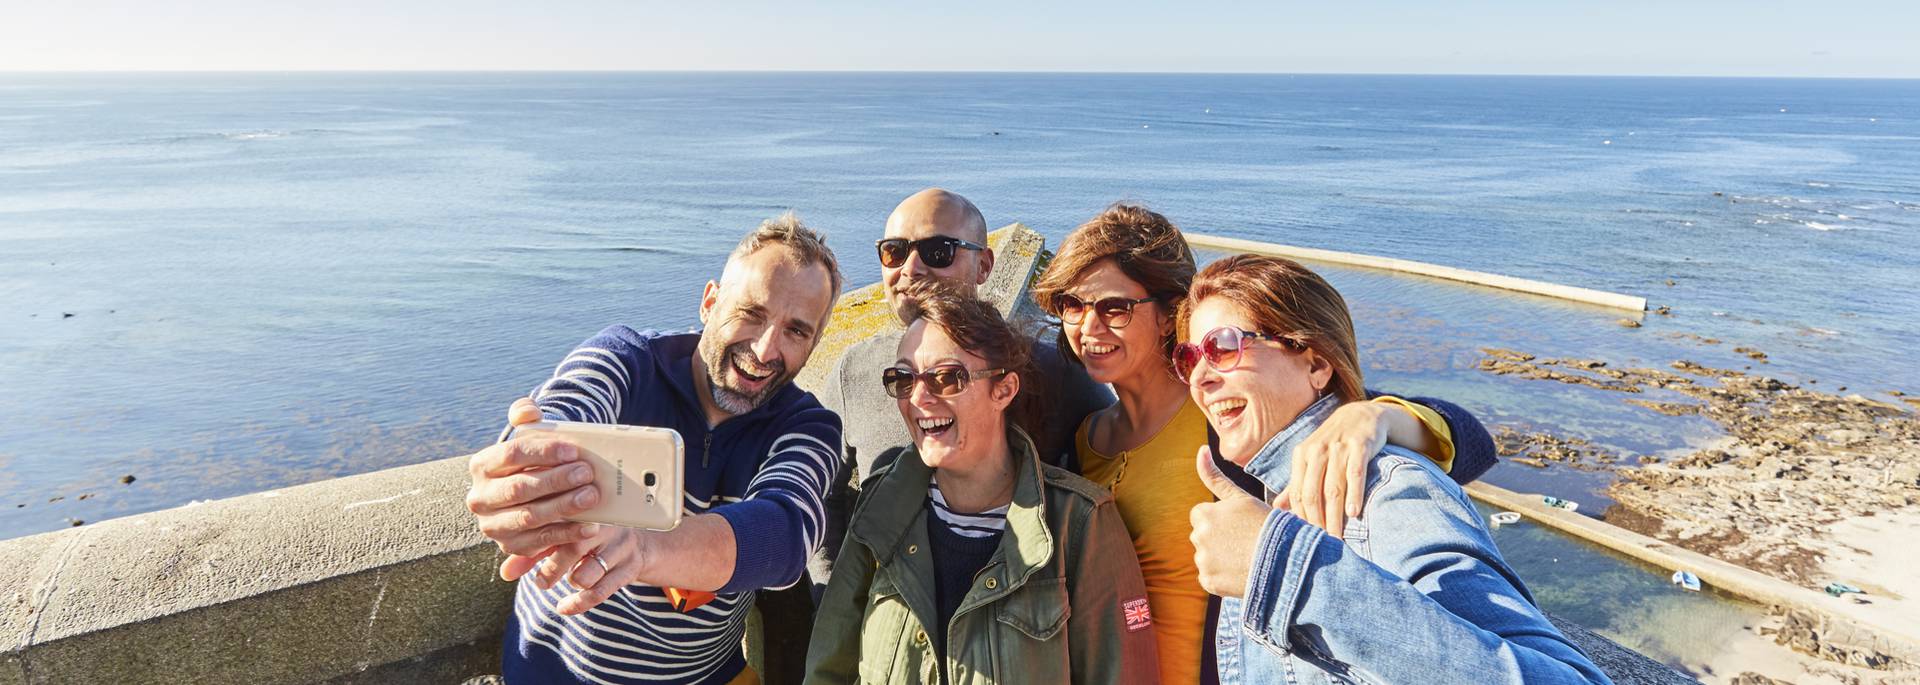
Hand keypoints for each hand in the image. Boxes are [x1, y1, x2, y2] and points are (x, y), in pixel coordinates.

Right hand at [467, 398, 603, 564]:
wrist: (532, 492)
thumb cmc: (533, 461)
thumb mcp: (527, 436)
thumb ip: (525, 415)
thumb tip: (527, 411)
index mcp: (481, 465)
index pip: (511, 455)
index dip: (542, 453)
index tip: (572, 451)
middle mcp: (481, 498)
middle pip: (520, 488)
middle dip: (556, 481)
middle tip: (587, 472)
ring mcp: (494, 525)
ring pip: (530, 516)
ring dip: (563, 507)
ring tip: (591, 496)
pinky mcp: (511, 545)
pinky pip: (541, 541)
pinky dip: (567, 534)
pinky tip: (590, 525)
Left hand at [518, 525, 657, 614]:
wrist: (638, 542)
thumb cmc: (589, 538)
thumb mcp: (563, 537)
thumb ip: (534, 552)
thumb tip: (505, 574)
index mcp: (584, 509)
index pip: (558, 523)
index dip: (539, 545)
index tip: (530, 566)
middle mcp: (605, 525)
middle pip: (574, 546)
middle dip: (553, 569)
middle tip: (541, 582)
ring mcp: (620, 546)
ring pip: (589, 572)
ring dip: (571, 581)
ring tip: (567, 581)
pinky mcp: (631, 567)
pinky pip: (602, 591)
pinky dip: (579, 604)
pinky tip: (564, 606)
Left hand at [1190, 445, 1274, 598]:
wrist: (1286, 560)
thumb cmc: (1267, 525)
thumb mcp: (1241, 498)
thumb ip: (1215, 476)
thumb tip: (1200, 449)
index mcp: (1204, 514)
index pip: (1201, 515)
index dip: (1222, 520)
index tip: (1239, 526)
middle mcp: (1198, 537)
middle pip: (1202, 536)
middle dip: (1218, 539)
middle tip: (1245, 542)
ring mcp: (1202, 562)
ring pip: (1206, 557)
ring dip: (1220, 558)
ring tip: (1246, 557)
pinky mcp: (1208, 583)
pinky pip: (1209, 577)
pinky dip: (1222, 577)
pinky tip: (1241, 572)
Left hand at [1275, 401, 1388, 537]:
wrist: (1361, 415)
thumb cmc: (1333, 444)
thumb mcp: (1311, 459)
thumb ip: (1297, 484)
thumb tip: (1277, 508)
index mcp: (1302, 455)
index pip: (1298, 493)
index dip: (1301, 517)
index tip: (1308, 538)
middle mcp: (1317, 451)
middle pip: (1313, 493)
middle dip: (1317, 521)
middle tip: (1323, 543)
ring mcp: (1339, 448)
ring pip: (1333, 487)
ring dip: (1335, 515)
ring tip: (1337, 537)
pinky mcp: (1360, 445)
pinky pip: (1355, 474)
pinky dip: (1354, 494)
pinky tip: (1354, 513)